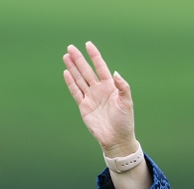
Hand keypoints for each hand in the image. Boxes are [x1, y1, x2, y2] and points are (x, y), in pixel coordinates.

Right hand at [62, 41, 135, 156]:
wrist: (116, 139)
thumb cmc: (125, 121)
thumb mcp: (127, 102)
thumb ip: (123, 87)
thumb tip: (115, 73)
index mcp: (110, 86)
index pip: (100, 67)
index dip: (94, 56)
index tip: (88, 45)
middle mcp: (99, 89)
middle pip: (86, 71)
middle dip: (79, 59)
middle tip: (70, 48)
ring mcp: (90, 98)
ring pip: (79, 79)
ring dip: (72, 68)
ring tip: (66, 56)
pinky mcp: (84, 107)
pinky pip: (76, 92)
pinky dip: (71, 83)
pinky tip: (66, 73)